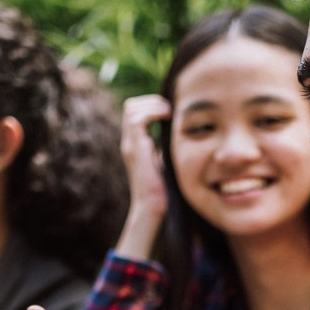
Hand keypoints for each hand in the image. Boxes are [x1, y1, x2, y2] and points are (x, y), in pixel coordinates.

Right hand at [115, 94, 171, 257]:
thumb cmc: (163, 191)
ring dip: (152, 104)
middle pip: (130, 106)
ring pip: (131, 108)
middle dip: (151, 101)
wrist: (152, 208)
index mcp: (135, 144)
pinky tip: (168, 116)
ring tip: (169, 111)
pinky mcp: (136, 149)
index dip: (151, 105)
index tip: (170, 111)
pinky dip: (153, 112)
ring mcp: (130, 144)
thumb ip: (166, 149)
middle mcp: (129, 142)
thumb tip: (179, 137)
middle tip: (171, 108)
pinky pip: (138, 119)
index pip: (134, 112)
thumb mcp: (165, 162)